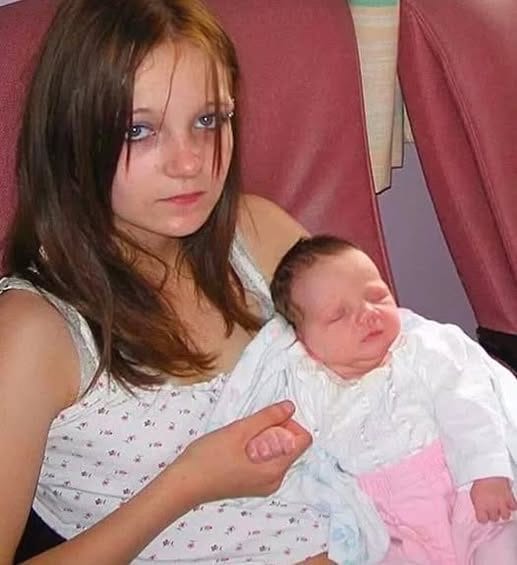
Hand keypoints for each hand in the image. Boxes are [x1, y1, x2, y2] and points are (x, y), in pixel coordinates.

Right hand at [174, 400, 311, 503]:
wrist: (183, 485)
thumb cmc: (209, 458)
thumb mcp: (239, 431)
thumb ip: (267, 418)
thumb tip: (291, 407)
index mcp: (275, 471)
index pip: (303, 441)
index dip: (289, 424)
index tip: (267, 419)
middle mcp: (274, 481)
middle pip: (290, 447)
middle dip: (275, 431)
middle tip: (249, 428)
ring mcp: (263, 486)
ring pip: (276, 453)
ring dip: (264, 439)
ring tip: (240, 437)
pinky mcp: (251, 485)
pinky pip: (265, 461)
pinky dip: (257, 449)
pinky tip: (236, 447)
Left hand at [470, 477, 516, 522]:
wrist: (489, 471)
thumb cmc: (479, 481)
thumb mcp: (473, 494)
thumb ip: (477, 504)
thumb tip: (480, 510)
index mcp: (480, 507)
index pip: (482, 521)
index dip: (483, 517)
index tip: (483, 514)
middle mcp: (491, 508)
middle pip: (494, 519)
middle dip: (493, 513)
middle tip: (491, 507)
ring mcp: (502, 504)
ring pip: (505, 516)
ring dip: (503, 511)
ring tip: (500, 505)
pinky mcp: (510, 499)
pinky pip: (513, 508)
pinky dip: (511, 505)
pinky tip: (507, 501)